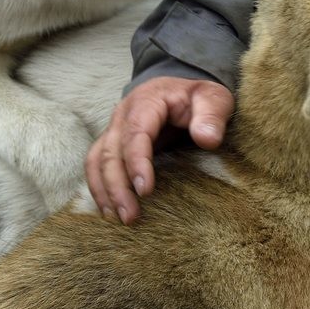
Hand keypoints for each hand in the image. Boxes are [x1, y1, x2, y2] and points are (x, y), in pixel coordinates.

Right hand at [85, 77, 234, 224]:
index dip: (137, 162)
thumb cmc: (198, 97)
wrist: (181, 89)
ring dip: (105, 191)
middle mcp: (122, 116)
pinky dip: (99, 188)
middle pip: (110, 152)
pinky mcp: (112, 144)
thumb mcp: (213, 97)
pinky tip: (109, 210)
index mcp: (146, 102)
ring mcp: (113, 130)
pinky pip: (96, 166)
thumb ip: (212, 115)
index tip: (145, 191)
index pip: (135, 133)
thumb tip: (207, 139)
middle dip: (117, 186)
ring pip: (97, 161)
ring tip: (119, 218)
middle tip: (131, 216)